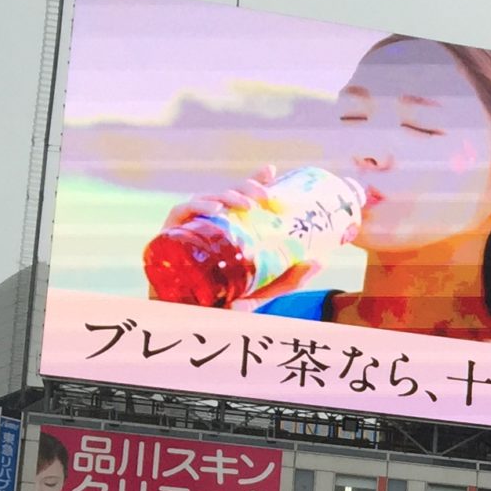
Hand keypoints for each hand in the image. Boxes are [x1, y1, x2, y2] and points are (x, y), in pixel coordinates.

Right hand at [158, 165, 321, 302]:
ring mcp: (191, 227)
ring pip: (208, 198)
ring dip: (228, 195)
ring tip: (246, 205)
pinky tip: (216, 209)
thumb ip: (292, 278)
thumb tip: (319, 262)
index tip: (273, 172)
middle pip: (228, 194)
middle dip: (246, 187)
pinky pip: (183, 211)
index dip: (256, 180)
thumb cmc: (230, 300)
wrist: (195, 318)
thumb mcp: (267, 289)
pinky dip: (198, 205)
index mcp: (232, 228)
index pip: (243, 197)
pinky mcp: (171, 234)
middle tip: (265, 197)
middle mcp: (212, 223)